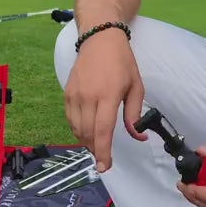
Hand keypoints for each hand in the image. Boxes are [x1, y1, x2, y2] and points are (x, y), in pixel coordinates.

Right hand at [62, 30, 147, 172]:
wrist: (99, 39)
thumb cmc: (122, 62)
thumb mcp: (136, 86)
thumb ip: (134, 114)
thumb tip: (138, 136)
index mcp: (107, 95)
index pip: (102, 131)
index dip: (103, 152)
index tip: (105, 167)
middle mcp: (88, 97)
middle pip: (88, 134)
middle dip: (95, 150)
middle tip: (104, 157)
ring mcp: (74, 95)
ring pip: (77, 129)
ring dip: (86, 141)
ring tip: (97, 144)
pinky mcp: (66, 93)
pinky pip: (70, 119)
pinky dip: (78, 129)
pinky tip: (87, 130)